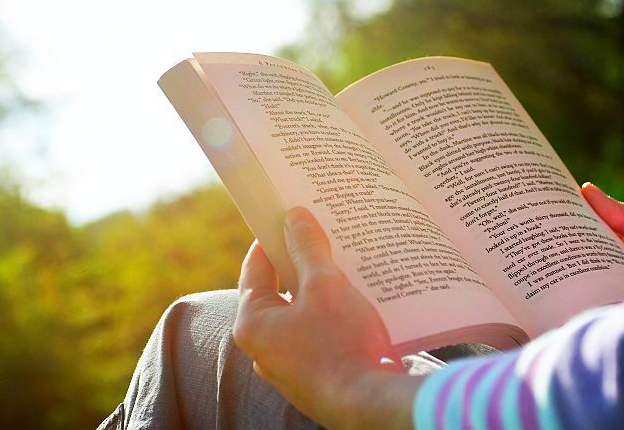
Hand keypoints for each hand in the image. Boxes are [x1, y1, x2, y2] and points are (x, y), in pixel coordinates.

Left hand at [233, 207, 420, 428]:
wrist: (371, 406)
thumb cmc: (342, 344)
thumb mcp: (325, 285)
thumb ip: (307, 248)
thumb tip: (294, 217)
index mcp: (252, 324)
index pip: (254, 269)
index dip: (271, 239)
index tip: (286, 219)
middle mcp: (262, 349)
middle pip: (276, 293)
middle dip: (299, 265)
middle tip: (318, 239)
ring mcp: (286, 368)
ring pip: (298, 317)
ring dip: (316, 293)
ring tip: (341, 268)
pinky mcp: (311, 379)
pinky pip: (314, 338)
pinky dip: (327, 319)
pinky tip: (352, 305)